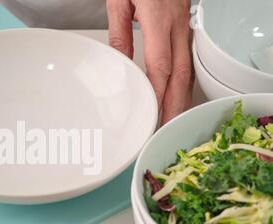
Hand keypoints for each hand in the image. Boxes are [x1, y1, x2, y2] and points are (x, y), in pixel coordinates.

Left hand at [107, 0, 193, 124]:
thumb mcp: (119, 0)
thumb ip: (119, 33)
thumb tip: (119, 63)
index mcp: (159, 18)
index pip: (160, 66)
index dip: (158, 95)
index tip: (152, 114)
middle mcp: (177, 25)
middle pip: (179, 74)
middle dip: (173, 105)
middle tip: (165, 128)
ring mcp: (184, 25)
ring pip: (187, 68)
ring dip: (180, 96)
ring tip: (171, 118)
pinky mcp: (184, 25)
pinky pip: (187, 58)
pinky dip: (183, 80)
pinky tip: (177, 93)